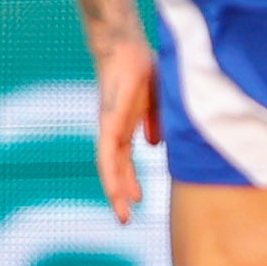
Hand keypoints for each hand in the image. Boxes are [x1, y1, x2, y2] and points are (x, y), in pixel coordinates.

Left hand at [93, 36, 159, 224]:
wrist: (124, 47)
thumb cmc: (142, 66)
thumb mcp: (159, 100)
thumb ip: (157, 122)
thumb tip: (157, 145)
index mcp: (126, 126)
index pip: (126, 159)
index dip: (131, 179)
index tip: (138, 199)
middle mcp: (114, 130)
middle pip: (117, 168)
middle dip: (122, 193)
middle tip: (126, 217)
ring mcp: (109, 128)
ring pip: (110, 167)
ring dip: (116, 192)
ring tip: (123, 215)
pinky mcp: (108, 123)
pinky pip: (107, 155)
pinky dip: (111, 175)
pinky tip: (115, 191)